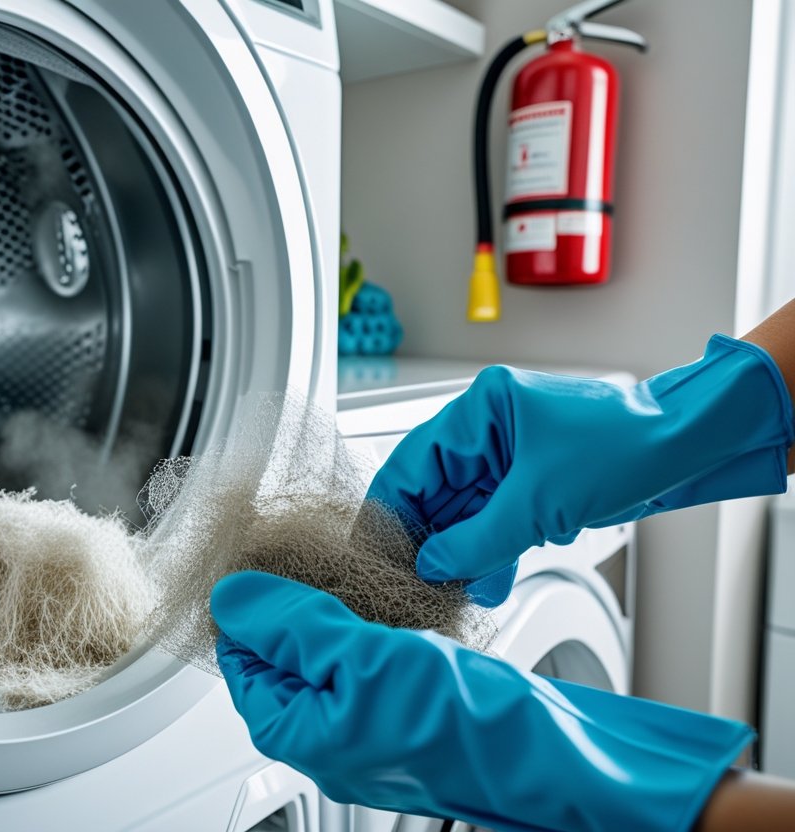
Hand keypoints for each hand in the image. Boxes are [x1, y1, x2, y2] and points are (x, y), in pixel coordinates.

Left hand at [213, 571, 752, 831]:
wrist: (544, 755)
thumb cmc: (461, 725)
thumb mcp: (362, 658)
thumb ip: (291, 625)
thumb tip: (233, 595)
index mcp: (293, 729)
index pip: (238, 654)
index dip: (247, 599)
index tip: (261, 555)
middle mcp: (320, 733)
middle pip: (276, 653)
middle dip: (286, 601)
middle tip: (302, 554)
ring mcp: (358, 725)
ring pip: (320, 653)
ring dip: (325, 609)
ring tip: (340, 571)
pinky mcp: (396, 712)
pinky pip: (359, 662)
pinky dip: (361, 627)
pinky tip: (379, 603)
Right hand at [367, 335, 792, 604]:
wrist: (690, 446)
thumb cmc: (627, 444)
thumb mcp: (540, 501)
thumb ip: (478, 539)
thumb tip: (433, 564)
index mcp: (480, 409)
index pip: (413, 463)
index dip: (391, 511)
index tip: (378, 551)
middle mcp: (489, 429)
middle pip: (435, 491)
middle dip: (429, 540)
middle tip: (415, 579)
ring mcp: (510, 458)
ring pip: (464, 512)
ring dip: (461, 553)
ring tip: (454, 589)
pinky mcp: (532, 484)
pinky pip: (495, 521)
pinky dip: (490, 550)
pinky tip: (485, 580)